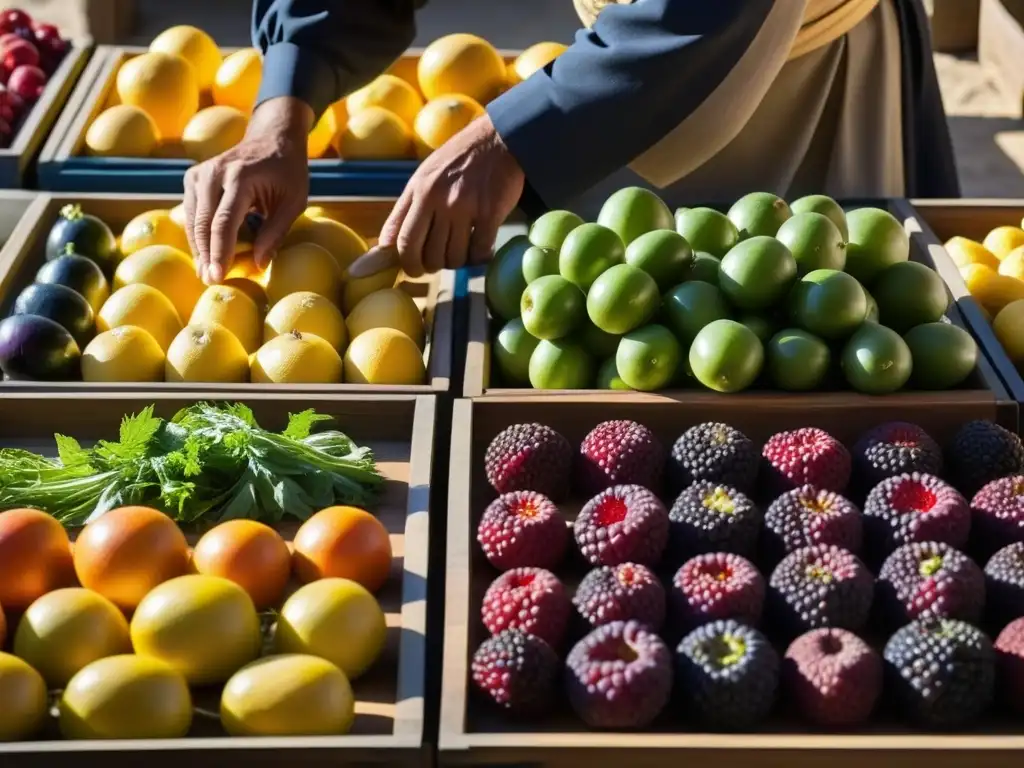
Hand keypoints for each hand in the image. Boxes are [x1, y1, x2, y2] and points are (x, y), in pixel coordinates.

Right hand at [183, 96, 312, 284]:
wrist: (272, 137)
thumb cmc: (287, 171)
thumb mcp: (293, 201)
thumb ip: (276, 232)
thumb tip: (259, 265)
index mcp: (240, 177)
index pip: (223, 222)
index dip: (219, 252)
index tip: (218, 276)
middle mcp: (214, 173)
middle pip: (203, 223)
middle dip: (206, 255)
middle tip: (210, 281)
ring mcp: (199, 174)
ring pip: (192, 220)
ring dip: (199, 248)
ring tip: (206, 273)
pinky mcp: (193, 178)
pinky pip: (192, 212)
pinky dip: (198, 234)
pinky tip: (206, 253)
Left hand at [379, 112, 523, 277]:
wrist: (499, 138)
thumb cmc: (461, 158)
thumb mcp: (426, 174)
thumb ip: (410, 205)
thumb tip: (389, 242)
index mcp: (418, 190)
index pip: (398, 237)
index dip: (402, 261)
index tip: (410, 268)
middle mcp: (436, 199)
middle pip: (423, 254)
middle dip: (428, 267)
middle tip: (437, 264)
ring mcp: (463, 207)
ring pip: (452, 257)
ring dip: (457, 262)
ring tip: (462, 251)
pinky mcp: (489, 213)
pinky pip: (479, 251)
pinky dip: (479, 258)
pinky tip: (482, 250)